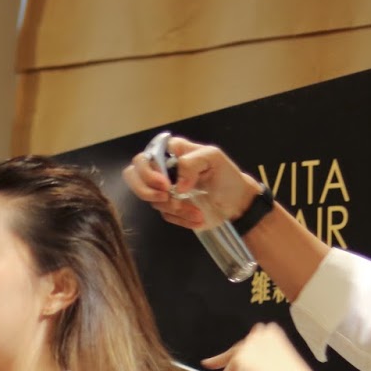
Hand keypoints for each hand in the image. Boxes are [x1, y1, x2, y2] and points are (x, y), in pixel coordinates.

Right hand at [122, 134, 261, 229]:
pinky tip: (197, 216)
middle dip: (146, 191)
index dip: (148, 172)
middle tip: (167, 198)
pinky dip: (181, 219)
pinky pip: (164, 215)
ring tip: (197, 211)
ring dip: (174, 208)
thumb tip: (176, 185)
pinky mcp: (169, 208)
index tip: (166, 184)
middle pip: (133, 176)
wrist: (237, 203)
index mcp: (171, 152)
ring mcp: (164, 190)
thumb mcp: (214, 158)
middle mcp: (163, 169)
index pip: (145, 157)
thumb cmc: (227, 176)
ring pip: (151, 200)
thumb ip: (191, 163)